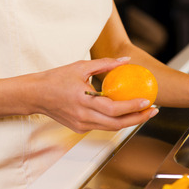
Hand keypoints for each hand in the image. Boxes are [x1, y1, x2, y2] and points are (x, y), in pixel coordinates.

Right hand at [31, 57, 157, 132]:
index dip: (132, 107)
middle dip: (139, 118)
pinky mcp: (80, 128)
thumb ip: (105, 64)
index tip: (147, 102)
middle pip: (117, 123)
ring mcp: (82, 125)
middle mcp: (84, 116)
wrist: (35, 95)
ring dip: (130, 122)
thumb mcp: (80, 67)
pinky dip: (117, 121)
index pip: (114, 109)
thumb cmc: (56, 79)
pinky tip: (127, 114)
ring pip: (112, 128)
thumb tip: (126, 60)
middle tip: (153, 111)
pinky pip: (103, 126)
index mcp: (84, 101)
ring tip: (145, 113)